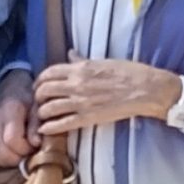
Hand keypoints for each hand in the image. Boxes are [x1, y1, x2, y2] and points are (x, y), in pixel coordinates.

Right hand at [0, 78, 36, 167]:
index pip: (12, 139)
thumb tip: (36, 143)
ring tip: (23, 151)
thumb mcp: (38, 106)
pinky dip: (2, 158)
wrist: (12, 87)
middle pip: (2, 152)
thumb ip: (37, 124)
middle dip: (20, 157)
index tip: (36, 145)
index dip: (26, 148)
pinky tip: (14, 152)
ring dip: (11, 159)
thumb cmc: (29, 97)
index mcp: (9, 110)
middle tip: (31, 151)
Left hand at [32, 59, 180, 137]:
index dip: (40, 80)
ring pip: (49, 108)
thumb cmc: (129, 72)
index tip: (39, 85)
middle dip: (38, 96)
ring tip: (43, 115)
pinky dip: (49, 128)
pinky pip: (62, 124)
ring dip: (42, 112)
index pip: (49, 73)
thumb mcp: (103, 61)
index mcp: (81, 68)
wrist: (145, 89)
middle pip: (44, 90)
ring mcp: (80, 102)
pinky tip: (45, 129)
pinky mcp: (87, 118)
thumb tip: (70, 54)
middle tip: (40, 101)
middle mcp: (76, 84)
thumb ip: (83, 60)